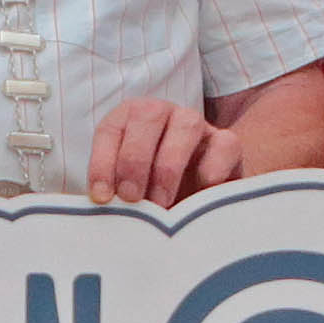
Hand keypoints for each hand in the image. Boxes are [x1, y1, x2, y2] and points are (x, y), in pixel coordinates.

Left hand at [87, 99, 243, 206]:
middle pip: (148, 115)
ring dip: (169, 165)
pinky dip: (212, 169)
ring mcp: (198, 126)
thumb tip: (96, 204)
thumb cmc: (148, 198)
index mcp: (129, 121)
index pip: (111, 131)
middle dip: (134, 159)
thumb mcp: (123, 193)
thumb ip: (108, 193)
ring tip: (160, 203)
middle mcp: (163, 115)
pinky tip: (199, 193)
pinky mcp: (227, 145)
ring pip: (186, 125)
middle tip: (131, 198)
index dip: (102, 163)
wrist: (193, 207)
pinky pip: (225, 145)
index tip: (101, 198)